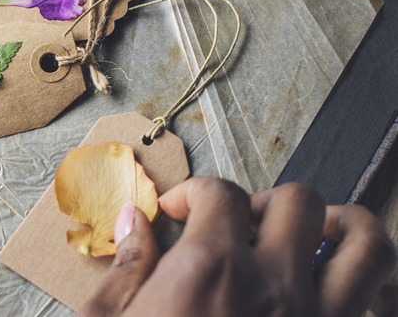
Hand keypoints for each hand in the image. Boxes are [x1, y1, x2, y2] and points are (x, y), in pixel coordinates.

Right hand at [80, 177, 396, 316]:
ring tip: (312, 236)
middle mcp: (274, 285)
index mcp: (208, 270)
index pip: (219, 193)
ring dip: (341, 225)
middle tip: (239, 225)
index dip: (193, 191)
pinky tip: (337, 291)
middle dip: (265, 200)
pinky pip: (384, 307)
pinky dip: (374, 289)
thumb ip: (125, 267)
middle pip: (298, 201)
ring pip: (366, 242)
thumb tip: (131, 221)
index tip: (178, 210)